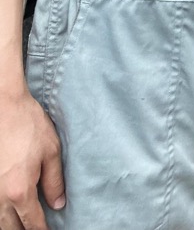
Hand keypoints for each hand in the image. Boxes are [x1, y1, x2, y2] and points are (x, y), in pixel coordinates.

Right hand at [0, 89, 63, 229]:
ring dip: (11, 224)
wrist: (4, 106)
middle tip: (37, 227)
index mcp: (20, 191)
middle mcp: (0, 196)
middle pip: (11, 228)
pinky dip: (1, 213)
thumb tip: (58, 204)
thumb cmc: (28, 125)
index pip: (32, 223)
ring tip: (24, 222)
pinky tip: (9, 210)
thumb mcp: (51, 151)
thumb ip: (54, 181)